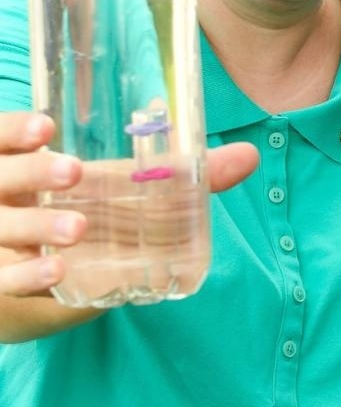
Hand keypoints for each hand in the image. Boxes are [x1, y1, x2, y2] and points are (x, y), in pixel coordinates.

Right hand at [0, 111, 260, 297]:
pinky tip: (58, 271)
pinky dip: (28, 275)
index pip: (1, 135)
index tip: (46, 126)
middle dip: (30, 172)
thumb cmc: (84, 210)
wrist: (39, 274)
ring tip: (79, 228)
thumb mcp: (118, 186)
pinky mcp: (2, 279)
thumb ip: (177, 174)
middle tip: (73, 171)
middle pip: (0, 177)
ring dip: (37, 225)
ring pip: (2, 227)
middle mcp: (1, 194)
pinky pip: (4, 279)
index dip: (14, 130)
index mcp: (19, 159)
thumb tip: (249, 157)